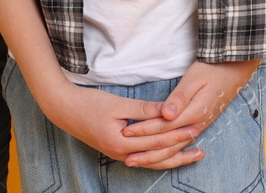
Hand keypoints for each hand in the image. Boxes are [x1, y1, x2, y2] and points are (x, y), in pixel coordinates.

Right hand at [42, 81, 198, 163]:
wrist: (65, 110)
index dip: (177, 133)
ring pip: (153, 162)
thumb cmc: (90, 104)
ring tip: (194, 154)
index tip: (195, 126)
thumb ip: (144, 110)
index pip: (157, 141)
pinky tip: (173, 155)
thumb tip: (169, 110)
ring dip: (174, 158)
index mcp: (122, 143)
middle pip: (158, 155)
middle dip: (180, 147)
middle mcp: (122, 155)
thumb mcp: (118, 104)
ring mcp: (120, 156)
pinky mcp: (120, 153)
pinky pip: (145, 159)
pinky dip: (161, 158)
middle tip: (200, 138)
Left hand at [119, 59, 258, 167]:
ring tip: (138, 161)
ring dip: (156, 156)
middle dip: (147, 152)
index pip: (164, 126)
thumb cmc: (212, 69)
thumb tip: (165, 114)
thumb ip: (179, 98)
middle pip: (169, 144)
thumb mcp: (194, 79)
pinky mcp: (200, 124)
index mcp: (194, 113)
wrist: (234, 68)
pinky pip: (181, 144)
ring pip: (175, 148)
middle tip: (127, 159)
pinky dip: (168, 153)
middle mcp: (197, 124)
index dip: (144, 129)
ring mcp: (200, 126)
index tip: (126, 131)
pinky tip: (160, 156)